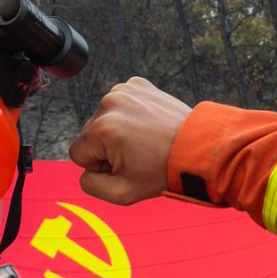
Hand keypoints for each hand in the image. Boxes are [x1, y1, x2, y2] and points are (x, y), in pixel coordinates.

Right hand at [69, 77, 191, 203]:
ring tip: (145, 140)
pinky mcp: (137, 84)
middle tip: (138, 154)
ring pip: (104, 119)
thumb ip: (91, 185)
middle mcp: (109, 103)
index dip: (99, 167)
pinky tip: (148, 125)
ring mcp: (124, 90)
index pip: (78, 153)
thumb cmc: (161, 171)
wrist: (199, 147)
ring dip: (118, 131)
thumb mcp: (122, 193)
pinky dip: (130, 115)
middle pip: (90, 134)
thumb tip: (85, 170)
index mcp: (101, 129)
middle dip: (108, 148)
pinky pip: (120, 104)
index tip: (125, 166)